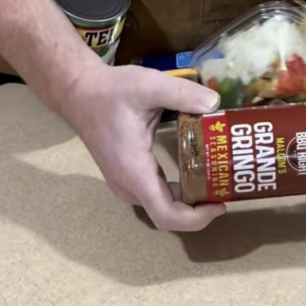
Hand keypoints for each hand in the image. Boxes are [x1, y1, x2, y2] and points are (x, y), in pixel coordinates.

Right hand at [60, 61, 225, 232]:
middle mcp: (129, 186)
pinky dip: (177, 190)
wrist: (79, 92)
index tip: (220, 205)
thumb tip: (214, 104)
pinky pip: (155, 193)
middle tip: (225, 187)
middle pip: (168, 214)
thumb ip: (184, 94)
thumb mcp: (150, 86)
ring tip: (216, 179)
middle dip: (199, 208)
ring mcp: (125, 183)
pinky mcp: (126, 175)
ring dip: (188, 200)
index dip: (197, 219)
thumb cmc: (111, 92)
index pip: (167, 215)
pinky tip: (195, 170)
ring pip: (161, 205)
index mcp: (135, 173)